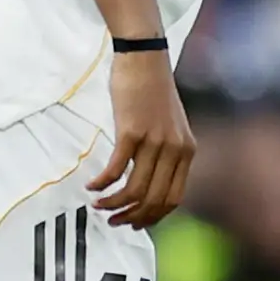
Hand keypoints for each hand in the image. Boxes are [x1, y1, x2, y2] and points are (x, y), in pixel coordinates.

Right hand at [93, 48, 195, 225]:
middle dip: (132, 217)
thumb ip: (166, 152)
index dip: (153, 216)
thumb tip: (149, 180)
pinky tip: (92, 186)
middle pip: (154, 199)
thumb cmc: (152, 90)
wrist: (145, 58)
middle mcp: (175, 149)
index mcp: (187, 150)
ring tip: (99, 206)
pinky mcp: (132, 131)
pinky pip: (116, 170)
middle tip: (114, 221)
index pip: (174, 198)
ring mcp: (154, 141)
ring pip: (135, 189)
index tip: (136, 222)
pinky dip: (102, 184)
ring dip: (113, 204)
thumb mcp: (170, 125)